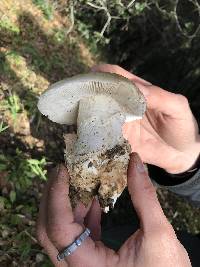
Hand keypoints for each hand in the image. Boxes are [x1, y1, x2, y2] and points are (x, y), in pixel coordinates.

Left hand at [36, 155, 190, 266]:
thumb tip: (135, 161)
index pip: (59, 228)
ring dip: (65, 204)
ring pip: (59, 232)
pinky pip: (75, 235)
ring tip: (76, 180)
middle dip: (53, 197)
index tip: (62, 170)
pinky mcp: (89, 260)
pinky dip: (80, 214)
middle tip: (62, 171)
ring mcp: (81, 265)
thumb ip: (144, 196)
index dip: (57, 196)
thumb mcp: (159, 234)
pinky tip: (92, 200)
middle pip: (48, 230)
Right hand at [92, 64, 199, 173]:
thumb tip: (138, 89)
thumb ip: (161, 97)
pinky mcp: (116, 141)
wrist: (181, 154)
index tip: (92, 77)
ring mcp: (117, 123)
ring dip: (88, 113)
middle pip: (100, 93)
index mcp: (135, 90)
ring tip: (81, 115)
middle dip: (88, 93)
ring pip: (96, 114)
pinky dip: (94, 134)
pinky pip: (102, 136)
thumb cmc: (180, 125)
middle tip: (81, 98)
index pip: (115, 76)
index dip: (103, 73)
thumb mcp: (177, 107)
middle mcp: (122, 105)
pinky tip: (89, 135)